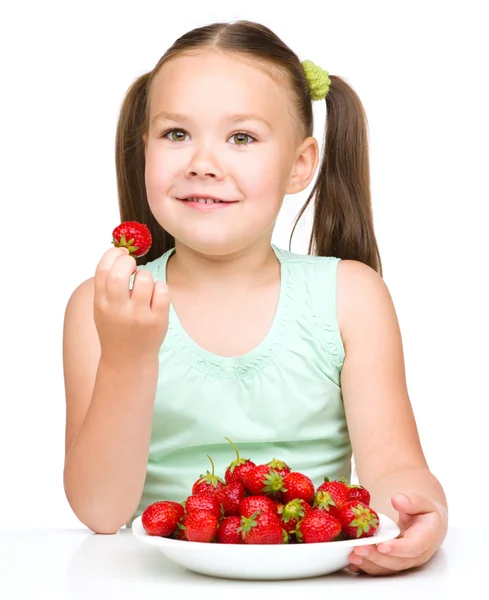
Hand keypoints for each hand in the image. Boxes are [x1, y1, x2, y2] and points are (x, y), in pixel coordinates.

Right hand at [94, 246, 170, 364]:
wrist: (128, 361)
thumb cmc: (116, 328)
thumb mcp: (102, 309)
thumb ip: (106, 285)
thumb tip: (120, 252)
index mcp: (101, 304)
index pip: (102, 270)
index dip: (112, 254)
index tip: (120, 253)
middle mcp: (117, 309)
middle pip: (120, 273)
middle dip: (128, 261)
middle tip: (133, 265)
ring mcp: (138, 316)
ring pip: (145, 279)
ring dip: (145, 275)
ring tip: (143, 284)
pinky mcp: (157, 320)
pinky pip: (162, 291)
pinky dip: (160, 287)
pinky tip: (155, 295)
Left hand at [348, 493, 446, 575]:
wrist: (425, 524)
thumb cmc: (423, 513)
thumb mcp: (422, 502)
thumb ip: (412, 501)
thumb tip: (398, 500)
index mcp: (426, 539)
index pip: (413, 547)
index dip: (398, 548)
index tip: (382, 545)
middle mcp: (416, 555)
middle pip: (397, 561)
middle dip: (377, 557)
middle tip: (359, 549)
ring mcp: (404, 561)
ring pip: (388, 568)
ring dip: (369, 564)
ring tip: (353, 556)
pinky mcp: (393, 563)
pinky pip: (380, 569)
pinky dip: (366, 567)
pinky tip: (353, 564)